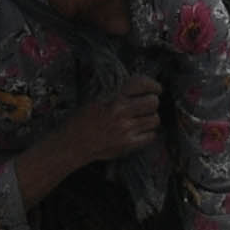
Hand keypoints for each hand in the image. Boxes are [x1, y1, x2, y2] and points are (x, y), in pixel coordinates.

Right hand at [45, 74, 160, 179]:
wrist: (73, 144)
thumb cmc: (81, 121)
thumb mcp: (95, 99)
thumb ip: (115, 93)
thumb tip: (135, 87)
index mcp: (113, 98)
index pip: (141, 84)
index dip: (153, 85)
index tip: (156, 88)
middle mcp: (121, 112)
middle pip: (152, 102)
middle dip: (152, 102)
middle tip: (148, 105)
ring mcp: (126, 130)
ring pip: (154, 119)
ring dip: (150, 118)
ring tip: (142, 119)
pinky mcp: (128, 145)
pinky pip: (151, 136)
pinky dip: (148, 133)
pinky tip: (140, 131)